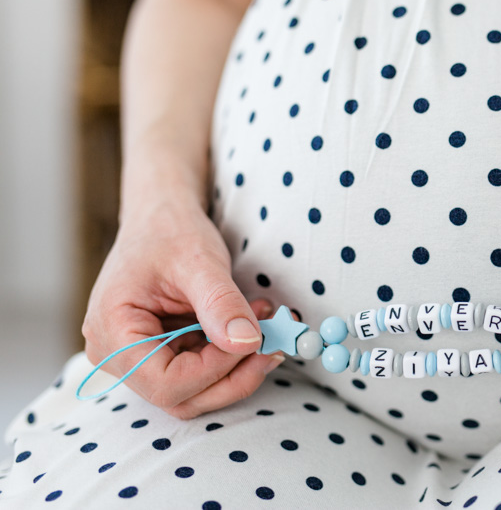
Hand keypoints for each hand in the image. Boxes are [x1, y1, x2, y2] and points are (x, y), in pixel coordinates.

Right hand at [81, 192, 281, 418]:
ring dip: (239, 365)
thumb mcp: (199, 261)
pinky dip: (233, 354)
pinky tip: (255, 324)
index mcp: (112, 332)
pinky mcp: (162, 353)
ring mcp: (139, 358)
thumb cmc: (169, 231)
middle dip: (234, 375)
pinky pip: (201, 371)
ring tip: (268, 326)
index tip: (255, 342)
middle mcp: (117, 355)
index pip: (165, 382)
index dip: (215, 370)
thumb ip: (221, 304)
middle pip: (181, 396)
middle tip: (275, 344)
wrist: (162, 216)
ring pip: (196, 390)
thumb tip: (248, 343)